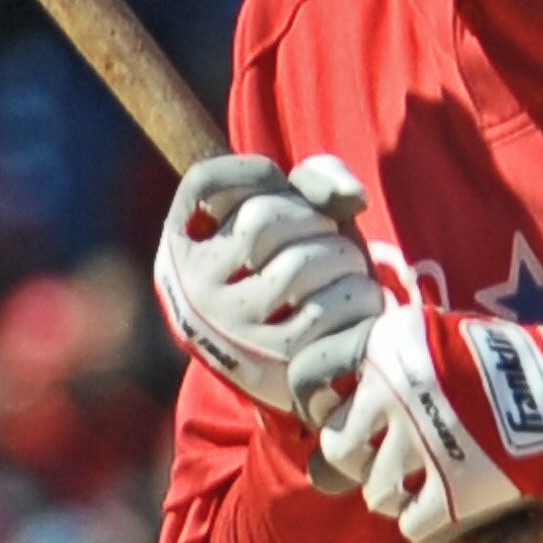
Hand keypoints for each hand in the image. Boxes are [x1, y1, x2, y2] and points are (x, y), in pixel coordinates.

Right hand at [156, 152, 382, 423]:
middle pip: (264, 218)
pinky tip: (356, 305)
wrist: (288, 366)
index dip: (260, 175)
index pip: (208, 181)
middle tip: (327, 243)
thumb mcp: (283, 219)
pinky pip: (330, 310)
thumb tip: (351, 198)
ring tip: (345, 273)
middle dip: (315, 221)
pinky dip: (360, 297)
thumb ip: (313, 181)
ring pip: (302, 263)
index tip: (283, 193)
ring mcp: (230, 331)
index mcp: (181, 247)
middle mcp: (193, 291)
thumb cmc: (287, 274)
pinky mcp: (274, 365)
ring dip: (344, 258)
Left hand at [314, 302, 542, 542]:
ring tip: (436, 485)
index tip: (344, 421)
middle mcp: (397, 388)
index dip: (320, 408)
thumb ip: (392, 370)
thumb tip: (331, 412)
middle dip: (366, 462)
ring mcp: (424, 440)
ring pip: (377, 493)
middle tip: (401, 462)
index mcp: (390, 344)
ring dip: (404, 497)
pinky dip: (434, 529)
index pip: (311, 379)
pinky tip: (457, 510)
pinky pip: (414, 528)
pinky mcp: (454, 489)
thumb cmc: (516, 367)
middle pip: (340, 449)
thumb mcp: (444, 342)